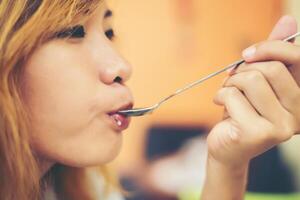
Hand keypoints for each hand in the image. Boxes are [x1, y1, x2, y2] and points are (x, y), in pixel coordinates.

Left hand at [207, 15, 299, 167]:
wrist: (227, 147)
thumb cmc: (242, 112)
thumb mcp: (257, 82)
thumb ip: (273, 55)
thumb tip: (289, 20)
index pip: (298, 59)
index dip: (271, 48)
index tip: (247, 53)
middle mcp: (298, 114)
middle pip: (271, 69)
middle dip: (243, 71)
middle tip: (232, 81)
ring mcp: (281, 127)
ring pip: (251, 80)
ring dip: (230, 83)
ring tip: (226, 94)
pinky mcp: (258, 133)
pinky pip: (232, 96)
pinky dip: (220, 95)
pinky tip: (221, 106)